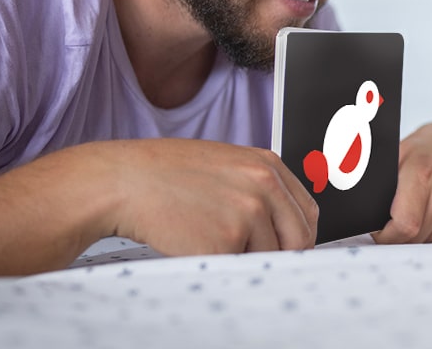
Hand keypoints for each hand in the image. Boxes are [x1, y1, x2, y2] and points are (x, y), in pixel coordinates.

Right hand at [98, 138, 318, 254]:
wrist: (125, 180)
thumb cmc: (167, 174)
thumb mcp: (226, 164)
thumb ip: (258, 187)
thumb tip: (283, 224)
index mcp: (267, 165)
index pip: (306, 212)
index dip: (298, 236)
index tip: (288, 249)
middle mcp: (264, 186)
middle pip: (299, 239)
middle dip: (283, 255)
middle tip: (256, 259)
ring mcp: (248, 213)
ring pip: (268, 257)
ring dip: (244, 258)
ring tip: (208, 238)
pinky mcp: (226, 241)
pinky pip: (237, 267)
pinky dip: (220, 264)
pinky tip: (195, 244)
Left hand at [372, 123, 431, 243]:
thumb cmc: (421, 151)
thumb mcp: (392, 156)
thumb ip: (377, 184)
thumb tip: (359, 209)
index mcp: (423, 175)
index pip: (404, 225)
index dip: (385, 234)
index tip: (378, 229)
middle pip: (414, 238)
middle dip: (397, 236)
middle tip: (391, 221)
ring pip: (427, 242)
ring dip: (414, 236)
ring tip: (413, 212)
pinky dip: (431, 234)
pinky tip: (428, 214)